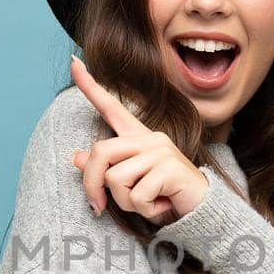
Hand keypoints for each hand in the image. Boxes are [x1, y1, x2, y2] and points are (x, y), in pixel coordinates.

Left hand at [68, 54, 208, 224]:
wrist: (200, 211)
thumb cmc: (163, 197)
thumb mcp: (130, 185)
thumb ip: (105, 169)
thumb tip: (75, 157)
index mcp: (139, 137)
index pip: (111, 107)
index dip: (90, 86)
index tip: (73, 62)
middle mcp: (150, 138)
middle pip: (99, 152)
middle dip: (92, 186)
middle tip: (99, 207)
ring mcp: (161, 150)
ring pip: (115, 178)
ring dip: (125, 202)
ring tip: (147, 203)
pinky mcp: (170, 168)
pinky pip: (136, 195)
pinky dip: (144, 210)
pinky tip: (161, 205)